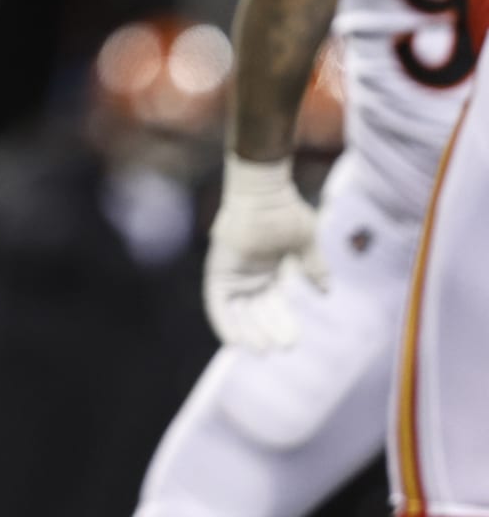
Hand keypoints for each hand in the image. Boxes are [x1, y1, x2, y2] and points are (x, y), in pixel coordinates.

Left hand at [203, 154, 328, 350]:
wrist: (264, 194)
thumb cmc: (285, 212)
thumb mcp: (305, 244)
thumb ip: (314, 267)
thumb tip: (326, 290)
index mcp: (271, 271)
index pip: (275, 305)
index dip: (282, 323)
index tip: (292, 341)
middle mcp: (250, 276)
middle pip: (259, 311)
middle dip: (271, 330)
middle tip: (285, 346)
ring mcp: (233, 274)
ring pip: (239, 312)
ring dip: (249, 331)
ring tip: (263, 349)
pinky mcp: (218, 272)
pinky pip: (216, 304)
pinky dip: (224, 322)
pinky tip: (235, 341)